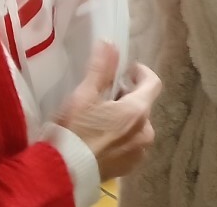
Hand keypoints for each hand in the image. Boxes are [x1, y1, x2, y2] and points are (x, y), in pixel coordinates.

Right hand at [55, 43, 161, 180]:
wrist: (63, 173)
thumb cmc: (74, 131)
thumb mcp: (84, 96)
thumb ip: (101, 68)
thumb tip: (109, 43)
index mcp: (138, 111)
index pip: (153, 83)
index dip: (141, 73)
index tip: (127, 70)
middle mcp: (146, 131)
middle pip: (143, 105)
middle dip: (127, 97)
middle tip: (104, 95)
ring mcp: (140, 151)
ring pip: (137, 125)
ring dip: (124, 118)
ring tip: (100, 118)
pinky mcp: (130, 166)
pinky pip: (131, 144)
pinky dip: (121, 137)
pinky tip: (101, 138)